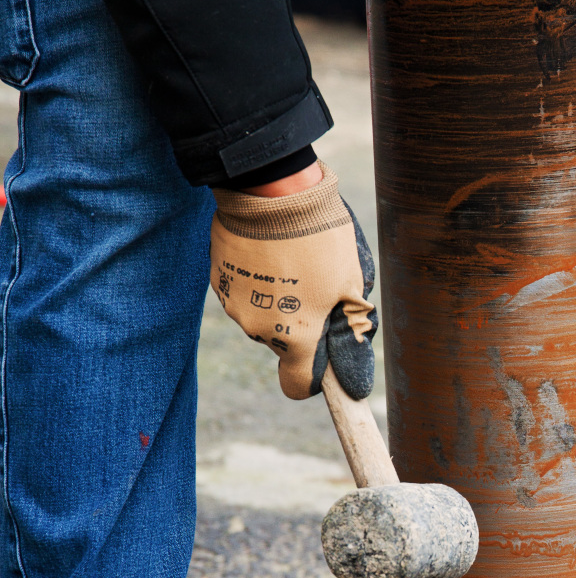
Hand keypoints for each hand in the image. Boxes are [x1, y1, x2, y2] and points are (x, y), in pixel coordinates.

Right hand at [210, 162, 376, 400]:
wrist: (271, 191)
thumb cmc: (319, 240)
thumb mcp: (350, 287)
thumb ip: (351, 335)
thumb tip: (353, 382)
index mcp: (295, 339)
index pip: (297, 386)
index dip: (313, 376)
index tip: (324, 353)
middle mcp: (258, 330)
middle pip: (283, 344)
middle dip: (301, 324)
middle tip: (318, 285)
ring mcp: (234, 305)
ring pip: (263, 316)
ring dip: (279, 299)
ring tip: (294, 260)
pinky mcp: (219, 279)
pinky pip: (245, 291)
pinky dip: (259, 279)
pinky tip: (272, 250)